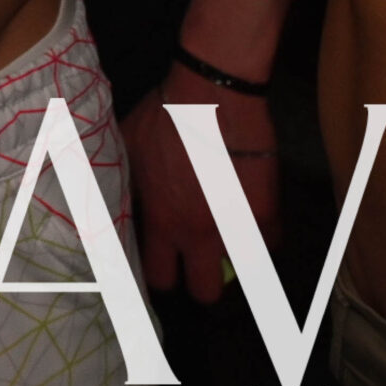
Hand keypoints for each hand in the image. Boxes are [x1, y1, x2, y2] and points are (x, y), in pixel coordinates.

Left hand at [123, 71, 278, 300]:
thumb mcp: (129, 145)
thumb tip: (114, 193)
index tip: (167, 260)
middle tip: (203, 256)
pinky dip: (265, 233)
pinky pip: (272, 242)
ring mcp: (235, 225)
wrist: (213, 92)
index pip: (159, 278)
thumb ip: (127, 179)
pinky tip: (256, 215)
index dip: (163, 272)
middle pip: (205, 292)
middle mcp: (198, 233)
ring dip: (239, 256)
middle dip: (203, 279)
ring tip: (233, 235)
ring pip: (245, 272)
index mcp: (162, 220)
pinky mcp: (266, 211)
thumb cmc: (165, 113)